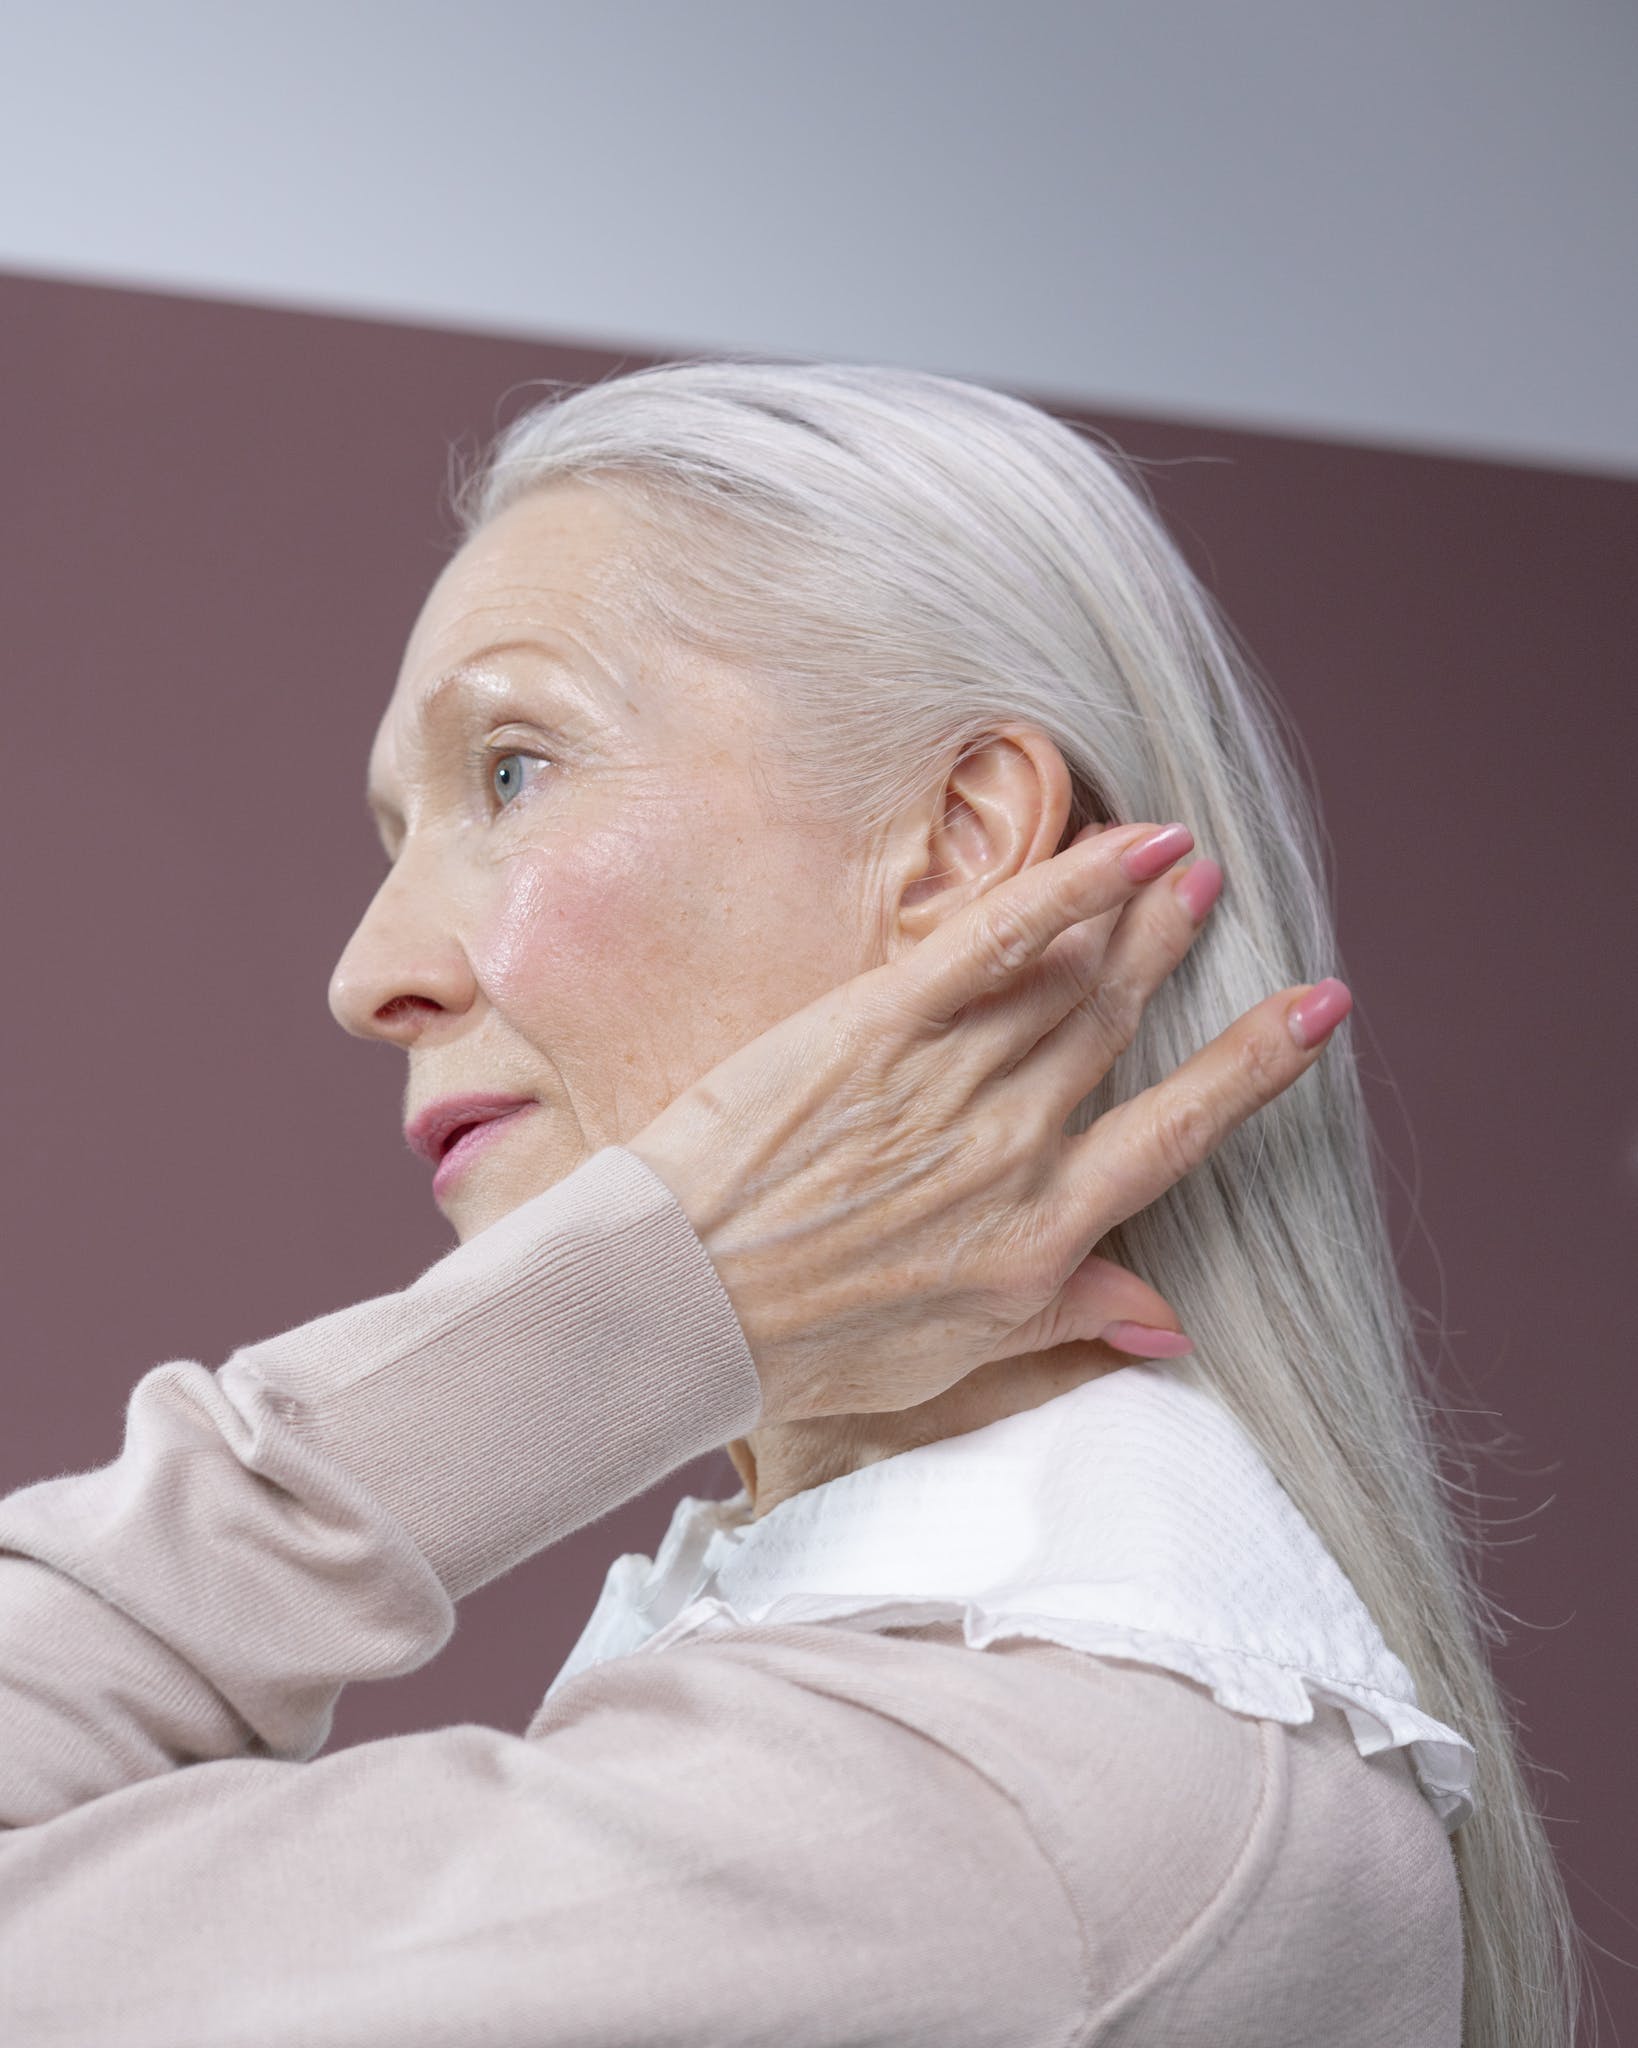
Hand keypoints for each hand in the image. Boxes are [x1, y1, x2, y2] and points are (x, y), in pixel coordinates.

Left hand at [626, 820, 1349, 1426]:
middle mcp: (1015, 1150)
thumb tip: (1172, 1321)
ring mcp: (951, 1081)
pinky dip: (1067, 887)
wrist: (681, 1305)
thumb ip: (1070, 1321)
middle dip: (1178, 952)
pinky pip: (995, 942)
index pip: (1179, 1133)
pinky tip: (1119, 842)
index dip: (1256, 1067)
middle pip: (1120, 1028)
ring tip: (1182, 858)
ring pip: (1071, 977)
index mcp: (1042, 1234)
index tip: (1315, 1011)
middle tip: (1223, 890)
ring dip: (1136, 909)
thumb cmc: (807, 1344)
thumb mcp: (955, 1359)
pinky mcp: (879, 1027)